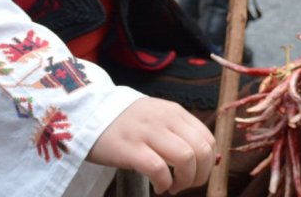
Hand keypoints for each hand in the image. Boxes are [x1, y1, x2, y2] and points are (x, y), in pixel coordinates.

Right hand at [89, 97, 215, 193]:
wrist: (88, 113)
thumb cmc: (126, 122)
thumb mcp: (157, 118)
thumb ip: (180, 133)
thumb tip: (211, 158)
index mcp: (175, 112)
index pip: (207, 139)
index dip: (208, 162)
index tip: (197, 174)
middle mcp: (165, 120)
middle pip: (201, 150)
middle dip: (200, 174)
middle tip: (187, 184)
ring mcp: (148, 133)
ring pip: (185, 159)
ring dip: (185, 180)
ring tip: (173, 186)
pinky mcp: (130, 149)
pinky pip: (159, 169)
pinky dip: (164, 183)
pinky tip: (158, 187)